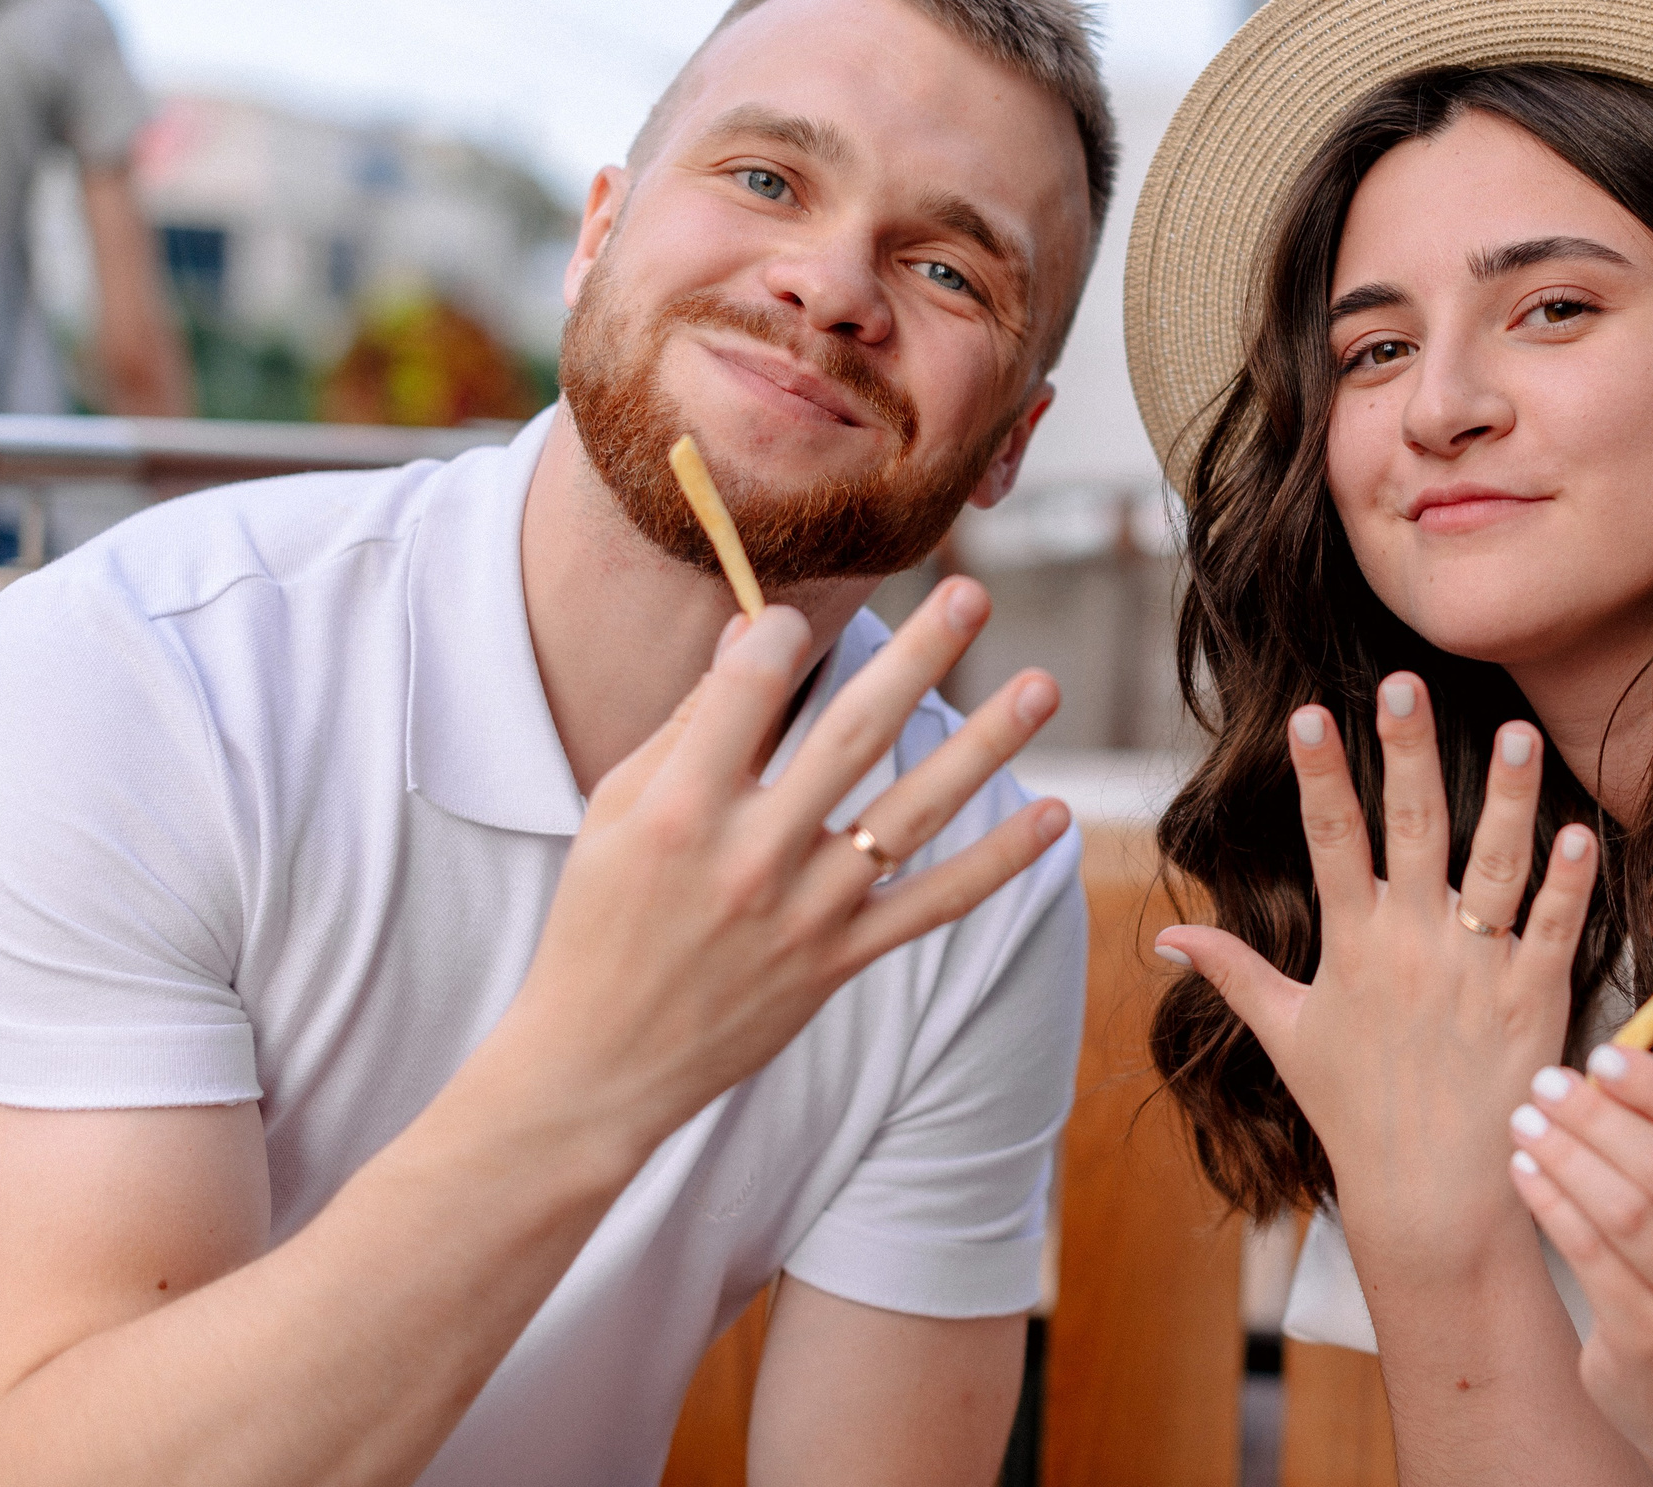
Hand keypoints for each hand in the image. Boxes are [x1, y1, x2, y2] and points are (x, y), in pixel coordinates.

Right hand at [506, 576, 1067, 1156]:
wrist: (598, 1061)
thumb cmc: (601, 916)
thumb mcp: (618, 810)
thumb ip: (690, 723)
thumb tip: (751, 628)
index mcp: (680, 806)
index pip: (750, 688)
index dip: (778, 633)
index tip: (793, 615)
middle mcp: (749, 856)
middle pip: (851, 736)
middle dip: (917, 657)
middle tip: (972, 591)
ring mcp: (804, 913)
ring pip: (911, 814)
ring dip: (983, 747)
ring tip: (1042, 687)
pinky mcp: (839, 961)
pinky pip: (933, 904)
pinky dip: (997, 863)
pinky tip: (1055, 818)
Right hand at [1157, 672, 1597, 1263]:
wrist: (1431, 1196)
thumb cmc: (1357, 1114)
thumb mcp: (1286, 1037)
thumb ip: (1234, 975)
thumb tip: (1165, 942)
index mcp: (1353, 945)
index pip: (1329, 839)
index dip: (1320, 773)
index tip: (1310, 712)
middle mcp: (1413, 946)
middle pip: (1409, 829)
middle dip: (1405, 752)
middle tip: (1405, 684)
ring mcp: (1476, 971)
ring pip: (1494, 865)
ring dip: (1507, 797)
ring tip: (1518, 731)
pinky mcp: (1533, 1000)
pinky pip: (1554, 928)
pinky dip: (1569, 882)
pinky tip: (1581, 830)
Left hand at [1505, 1042, 1652, 1469]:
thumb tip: (1606, 1066)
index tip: (1603, 1056)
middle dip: (1598, 1117)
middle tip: (1546, 1083)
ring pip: (1625, 1212)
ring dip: (1567, 1156)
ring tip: (1525, 1121)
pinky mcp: (1651, 1343)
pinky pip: (1592, 1257)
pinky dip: (1553, 1204)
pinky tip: (1525, 1170)